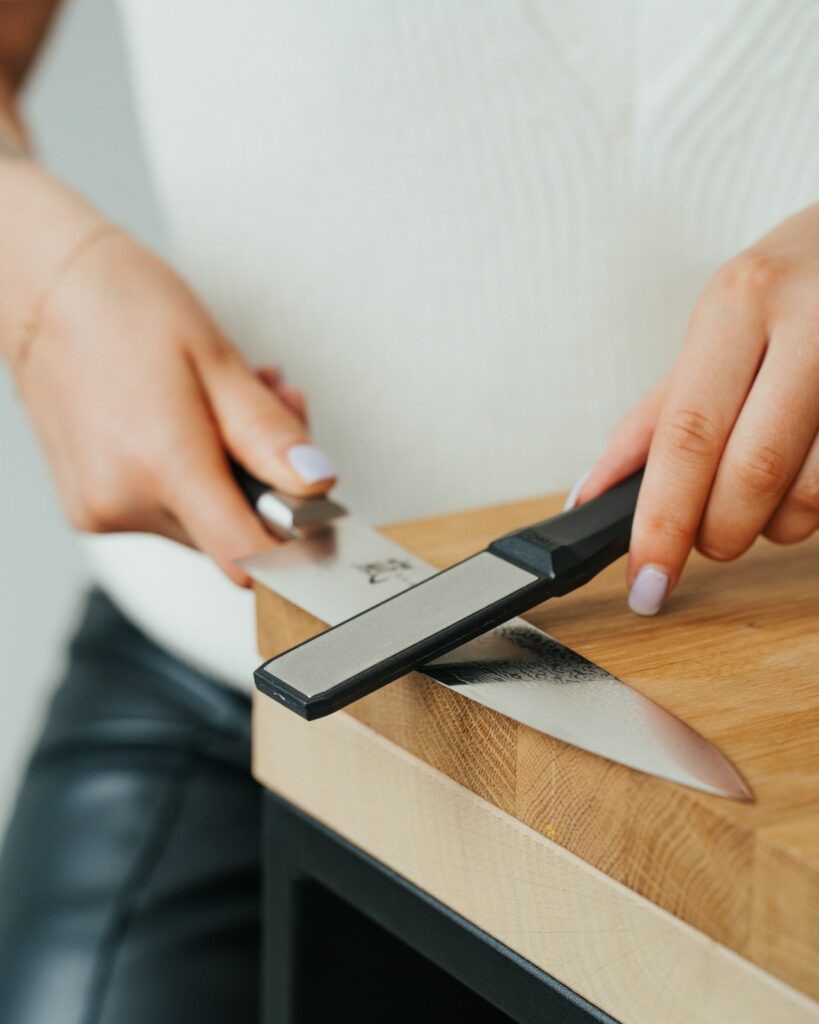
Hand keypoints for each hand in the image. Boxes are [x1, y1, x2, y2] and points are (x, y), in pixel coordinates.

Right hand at [13, 226, 335, 585]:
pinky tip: (192, 425)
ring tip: (226, 406)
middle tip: (270, 411)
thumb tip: (315, 484)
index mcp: (159, 464)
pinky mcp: (92, 508)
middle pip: (231, 535)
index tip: (315, 511)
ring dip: (230, 475)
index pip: (245, 555)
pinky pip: (167, 510)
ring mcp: (101, 510)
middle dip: (264, 483)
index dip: (292, 541)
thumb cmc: (125, 308)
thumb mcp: (217, 359)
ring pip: (203, 522)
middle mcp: (122, 501)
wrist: (44, 289)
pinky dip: (193, 476)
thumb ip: (268, 434)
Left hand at [575, 203, 818, 613]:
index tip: (645, 579)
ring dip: (774, 523)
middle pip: (749, 474)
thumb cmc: (795, 285)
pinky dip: (814, 501)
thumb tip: (594, 493)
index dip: (662, 522)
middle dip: (717, 532)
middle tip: (707, 539)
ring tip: (764, 491)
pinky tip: (806, 469)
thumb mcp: (720, 328)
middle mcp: (807, 323)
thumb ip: (658, 412)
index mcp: (738, 303)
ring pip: (809, 496)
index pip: (686, 436)